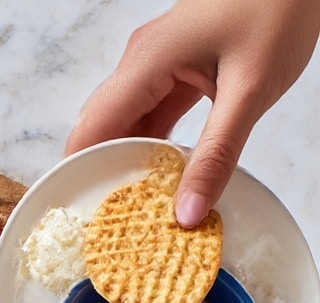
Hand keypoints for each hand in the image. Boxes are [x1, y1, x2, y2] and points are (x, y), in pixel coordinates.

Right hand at [65, 0, 319, 225]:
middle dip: (102, 177)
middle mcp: (140, 63)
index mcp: (146, 64)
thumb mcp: (249, 91)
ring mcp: (156, 65)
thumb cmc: (279, 9)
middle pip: (101, 130)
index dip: (78, 176)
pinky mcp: (176, 68)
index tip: (82, 218)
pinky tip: (163, 176)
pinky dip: (152, 148)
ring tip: (136, 211)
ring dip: (129, 165)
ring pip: (126, 126)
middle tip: (111, 226)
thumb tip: (186, 213)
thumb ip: (217, 156)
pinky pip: (151, 116)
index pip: (90, 130)